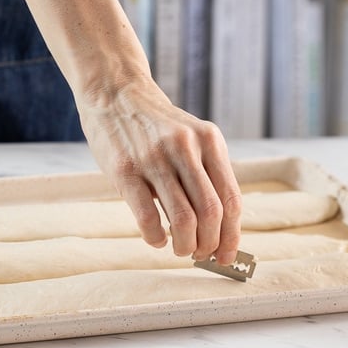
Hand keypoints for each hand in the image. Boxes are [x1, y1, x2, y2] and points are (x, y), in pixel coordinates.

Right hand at [78, 77, 241, 262]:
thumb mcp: (191, 137)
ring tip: (180, 249)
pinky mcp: (125, 170)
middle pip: (211, 213)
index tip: (227, 255)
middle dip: (209, 244)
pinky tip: (156, 239)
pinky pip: (147, 217)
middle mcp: (186, 148)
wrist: (114, 92)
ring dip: (185, 245)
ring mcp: (155, 158)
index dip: (232, 235)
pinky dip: (156, 238)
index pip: (231, 199)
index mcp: (209, 140)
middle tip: (200, 255)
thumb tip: (219, 227)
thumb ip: (206, 172)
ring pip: (183, 219)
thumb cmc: (154, 124)